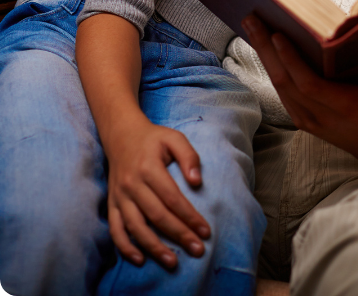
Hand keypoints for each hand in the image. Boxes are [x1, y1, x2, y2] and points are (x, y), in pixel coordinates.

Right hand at [104, 114, 210, 268]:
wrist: (121, 136)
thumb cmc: (154, 138)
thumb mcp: (175, 138)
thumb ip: (189, 156)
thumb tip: (197, 182)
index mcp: (149, 168)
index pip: (172, 198)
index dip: (189, 216)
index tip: (205, 231)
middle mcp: (132, 185)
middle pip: (157, 216)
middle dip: (178, 235)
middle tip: (197, 250)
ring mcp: (120, 196)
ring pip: (136, 227)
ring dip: (154, 247)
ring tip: (172, 261)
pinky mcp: (112, 204)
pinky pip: (115, 229)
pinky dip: (124, 246)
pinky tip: (140, 259)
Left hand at [242, 14, 357, 166]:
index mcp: (344, 106)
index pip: (309, 83)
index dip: (291, 61)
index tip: (278, 35)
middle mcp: (321, 116)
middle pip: (285, 81)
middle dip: (265, 49)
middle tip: (252, 18)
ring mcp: (309, 120)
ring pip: (279, 86)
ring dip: (264, 57)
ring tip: (252, 26)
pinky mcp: (304, 120)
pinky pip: (283, 92)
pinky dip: (272, 69)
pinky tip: (264, 49)